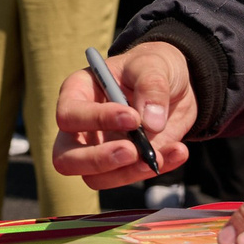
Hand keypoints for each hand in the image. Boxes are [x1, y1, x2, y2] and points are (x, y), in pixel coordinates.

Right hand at [53, 41, 195, 185]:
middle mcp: (82, 127)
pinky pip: (131, 177)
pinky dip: (155, 170)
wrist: (176, 86)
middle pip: (66, 158)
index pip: (69, 115)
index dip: (96, 120)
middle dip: (98, 160)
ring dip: (128, 173)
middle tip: (131, 152)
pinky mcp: (125, 165)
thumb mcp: (153, 65)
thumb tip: (151, 123)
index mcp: (77, 93)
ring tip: (159, 157)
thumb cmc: (152, 67)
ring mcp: (101, 150)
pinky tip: (177, 152)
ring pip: (96, 178)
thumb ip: (152, 87)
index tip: (132, 118)